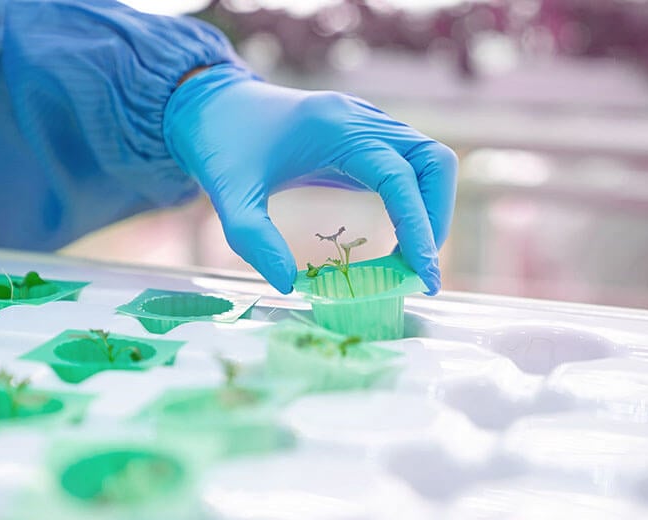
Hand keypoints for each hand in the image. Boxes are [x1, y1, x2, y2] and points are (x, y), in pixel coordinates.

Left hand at [164, 64, 457, 293]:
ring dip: (430, 210)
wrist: (212, 106)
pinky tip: (397, 236)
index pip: (399, 174)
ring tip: (409, 258)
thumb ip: (253, 238)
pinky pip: (409, 165)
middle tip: (417, 269)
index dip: (418, 225)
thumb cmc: (219, 146)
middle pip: (434, 162)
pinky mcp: (365, 138)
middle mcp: (362, 119)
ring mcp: (368, 124)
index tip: (422, 274)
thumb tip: (289, 285)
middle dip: (435, 218)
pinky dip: (414, 200)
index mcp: (335, 127)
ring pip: (429, 161)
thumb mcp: (228, 195)